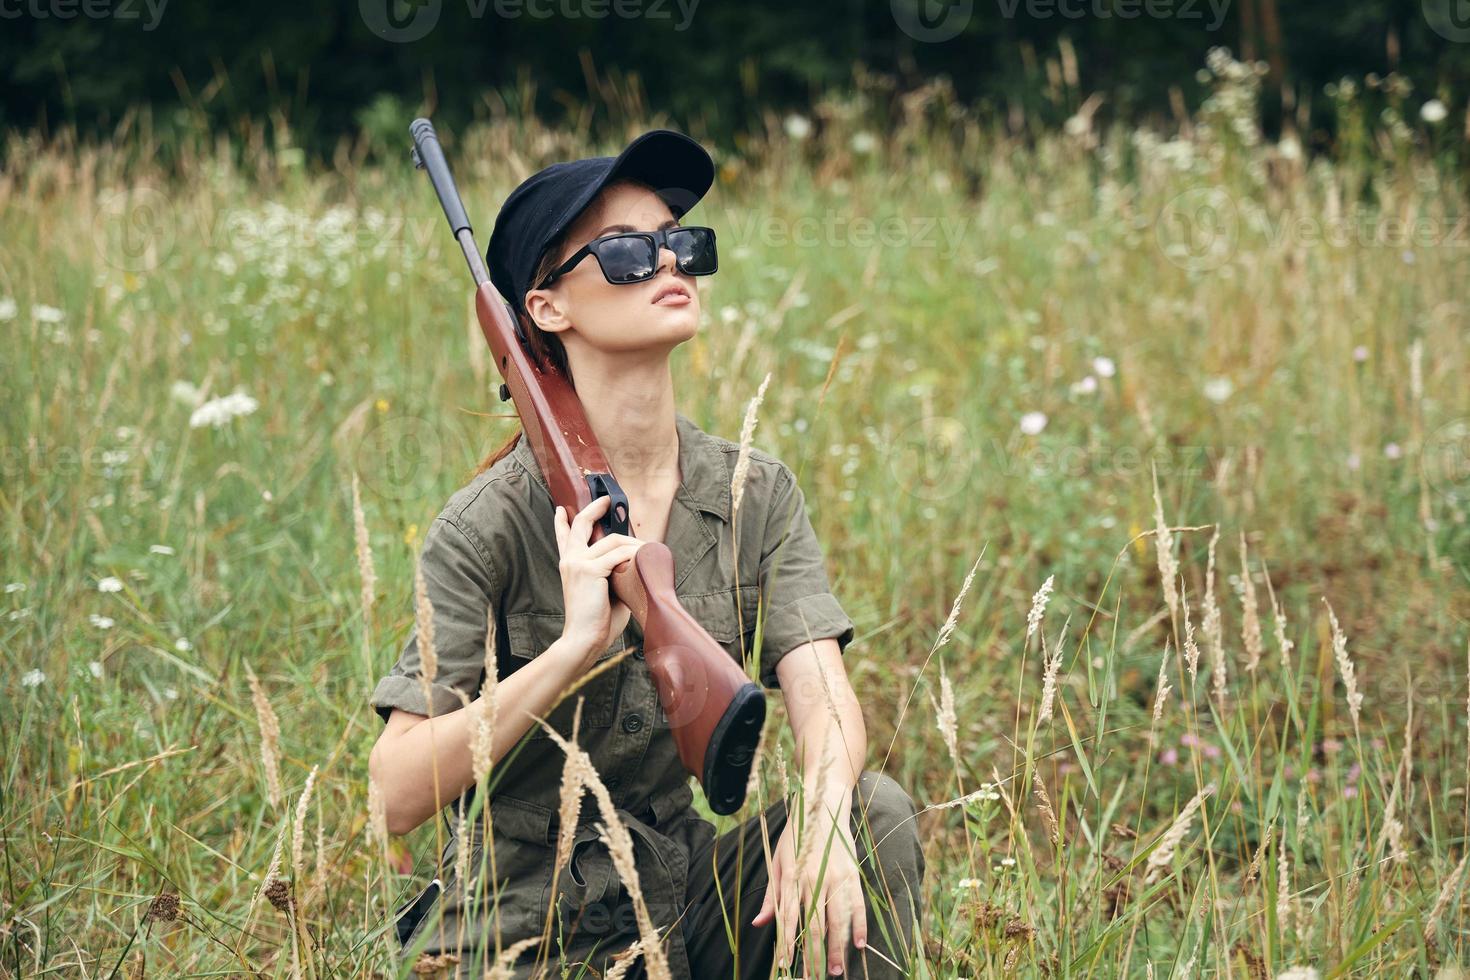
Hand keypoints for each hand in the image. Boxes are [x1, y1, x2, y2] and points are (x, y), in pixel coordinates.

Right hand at [553, 496, 642, 662]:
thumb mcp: (603, 591)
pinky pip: (619, 554)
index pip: (563, 538)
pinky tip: (644, 557)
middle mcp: (570, 560)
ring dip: (633, 543)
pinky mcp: (590, 570)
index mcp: (569, 566)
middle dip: (595, 509)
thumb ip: (612, 574)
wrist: (584, 640)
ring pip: (612, 541)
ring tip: (647, 548)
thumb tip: (633, 563)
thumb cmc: (597, 622)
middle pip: (582, 524)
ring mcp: (578, 563)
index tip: (560, 510)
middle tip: (606, 500)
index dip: (561, 522)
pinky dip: (634, 554)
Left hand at [751, 807, 866, 976]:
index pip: (788, 918)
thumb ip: (772, 896)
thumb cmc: (796, 836)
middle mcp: (814, 878)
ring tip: (835, 969)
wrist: (823, 805)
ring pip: (838, 919)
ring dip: (837, 947)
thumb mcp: (777, 862)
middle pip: (816, 925)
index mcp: (792, 877)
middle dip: (815, 955)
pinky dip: (859, 925)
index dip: (787, 944)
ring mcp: (836, 876)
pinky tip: (858, 944)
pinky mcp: (852, 873)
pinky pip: (858, 904)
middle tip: (815, 977)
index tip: (785, 966)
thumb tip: (758, 924)